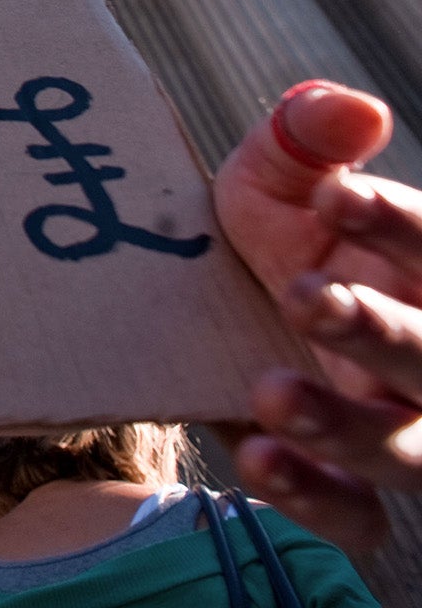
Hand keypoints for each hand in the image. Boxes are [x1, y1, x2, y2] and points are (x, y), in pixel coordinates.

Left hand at [212, 80, 421, 552]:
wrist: (228, 323)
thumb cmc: (284, 242)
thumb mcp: (279, 182)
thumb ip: (305, 139)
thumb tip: (350, 109)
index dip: (398, 225)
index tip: (332, 197)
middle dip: (382, 332)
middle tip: (304, 295)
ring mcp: (405, 431)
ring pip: (415, 453)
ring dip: (348, 429)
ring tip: (271, 392)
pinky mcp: (357, 491)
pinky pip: (360, 520)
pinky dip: (317, 498)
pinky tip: (258, 459)